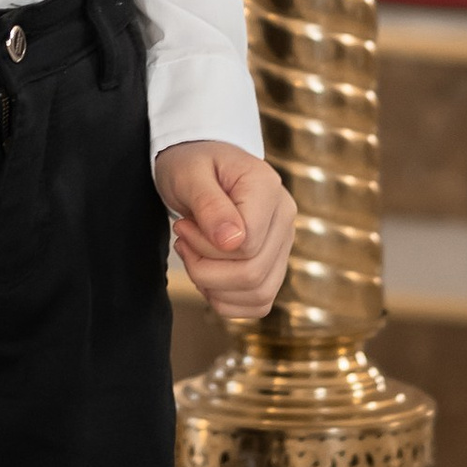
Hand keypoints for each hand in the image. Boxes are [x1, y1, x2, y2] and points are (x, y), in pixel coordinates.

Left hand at [156, 139, 295, 321]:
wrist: (198, 164)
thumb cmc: (191, 164)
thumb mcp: (188, 174)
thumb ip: (209, 205)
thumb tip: (232, 243)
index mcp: (267, 188)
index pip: (247, 244)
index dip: (207, 246)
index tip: (182, 228)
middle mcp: (284, 217)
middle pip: (253, 274)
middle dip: (205, 269)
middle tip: (183, 241)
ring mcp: (283, 243)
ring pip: (259, 294)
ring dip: (214, 287)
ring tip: (193, 256)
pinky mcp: (275, 264)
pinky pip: (259, 303)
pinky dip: (226, 299)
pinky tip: (207, 273)